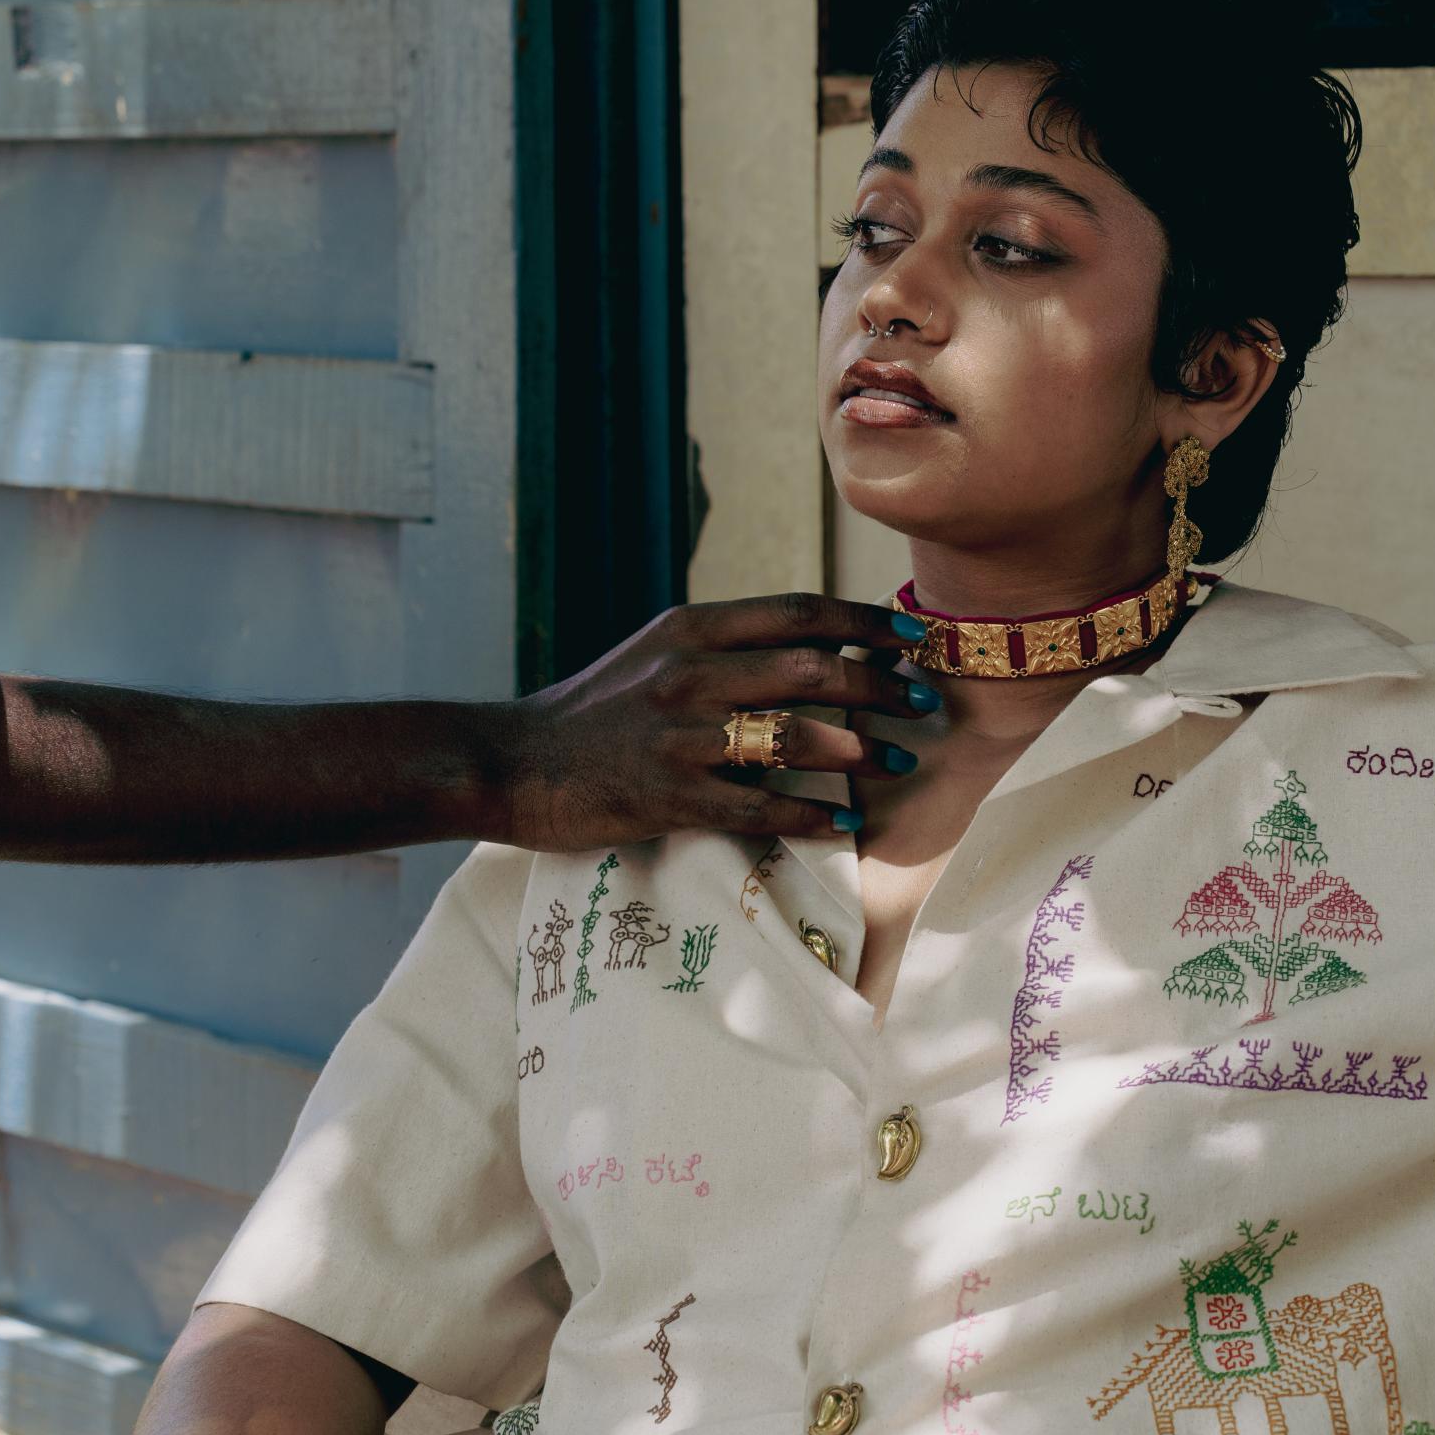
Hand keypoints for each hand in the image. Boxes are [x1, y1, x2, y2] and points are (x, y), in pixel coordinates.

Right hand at [491, 591, 932, 851]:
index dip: (865, 621)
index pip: (798, 611)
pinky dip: (811, 815)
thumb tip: (810, 646)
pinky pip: (759, 806)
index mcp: (690, 628)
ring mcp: (678, 735)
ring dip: (859, 750)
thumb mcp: (655, 655)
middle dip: (882, 686)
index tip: (911, 636)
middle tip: (925, 703)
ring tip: (898, 761)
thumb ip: (723, 646)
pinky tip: (844, 822)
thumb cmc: (592, 711)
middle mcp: (689, 672)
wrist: (510, 762)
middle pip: (812, 669)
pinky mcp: (668, 796)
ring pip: (794, 735)